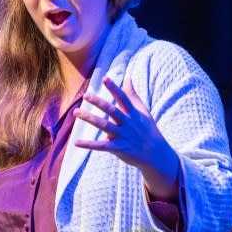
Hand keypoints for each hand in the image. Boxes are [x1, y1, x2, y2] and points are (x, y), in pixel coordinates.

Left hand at [73, 76, 179, 199]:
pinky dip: (89, 145)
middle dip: (99, 102)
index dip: (114, 88)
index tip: (105, 78)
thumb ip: (132, 94)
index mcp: (133, 113)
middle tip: (85, 95)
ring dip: (89, 118)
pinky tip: (76, 142)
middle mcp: (128, 123)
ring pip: (104, 126)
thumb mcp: (143, 111)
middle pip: (112, 111)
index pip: (123, 98)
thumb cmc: (148, 129)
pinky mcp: (118, 148)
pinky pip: (101, 146)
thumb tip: (127, 77)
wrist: (156, 154)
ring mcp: (123, 136)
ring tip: (76, 112)